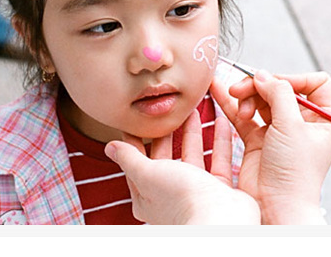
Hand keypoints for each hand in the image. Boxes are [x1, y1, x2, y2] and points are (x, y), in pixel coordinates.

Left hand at [105, 109, 259, 224]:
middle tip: (169, 110)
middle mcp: (171, 196)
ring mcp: (195, 193)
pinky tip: (220, 121)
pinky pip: (218, 160)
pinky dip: (218, 141)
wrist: (220, 219)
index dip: (137, 140)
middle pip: (166, 158)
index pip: (137, 163)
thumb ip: (130, 159)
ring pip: (193, 157)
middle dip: (167, 133)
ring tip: (193, 110)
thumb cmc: (179, 197)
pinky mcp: (218, 190)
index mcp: (147, 197)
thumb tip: (110, 147)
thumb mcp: (148, 173)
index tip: (138, 119)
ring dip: (193, 133)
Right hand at [211, 70, 330, 223]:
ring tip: (235, 100)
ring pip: (261, 100)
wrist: (276, 207)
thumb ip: (279, 93)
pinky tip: (217, 90)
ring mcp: (279, 132)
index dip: (295, 78)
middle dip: (261, 86)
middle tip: (242, 88)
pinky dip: (231, 104)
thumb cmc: (294, 173)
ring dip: (246, 96)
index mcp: (323, 120)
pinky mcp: (258, 141)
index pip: (315, 84)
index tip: (275, 83)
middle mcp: (303, 124)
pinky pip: (244, 115)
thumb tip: (263, 75)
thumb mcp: (292, 125)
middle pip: (281, 89)